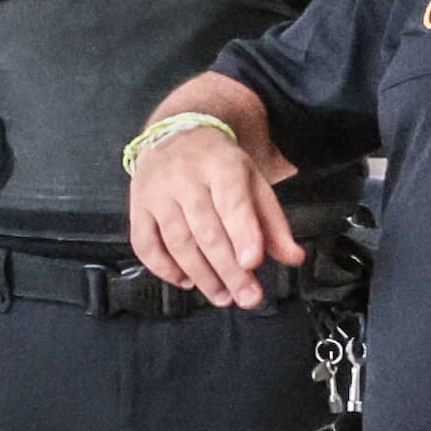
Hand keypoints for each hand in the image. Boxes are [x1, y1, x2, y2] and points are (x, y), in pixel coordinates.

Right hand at [131, 123, 295, 309]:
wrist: (176, 134)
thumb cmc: (218, 165)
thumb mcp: (254, 182)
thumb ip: (273, 222)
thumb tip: (293, 257)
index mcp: (221, 165)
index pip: (232, 202)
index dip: (243, 233)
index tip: (253, 263)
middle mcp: (185, 178)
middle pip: (206, 231)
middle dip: (229, 270)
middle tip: (247, 296)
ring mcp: (157, 193)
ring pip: (177, 242)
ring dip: (202, 275)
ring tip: (223, 296)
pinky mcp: (137, 206)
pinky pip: (145, 244)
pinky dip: (164, 268)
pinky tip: (185, 281)